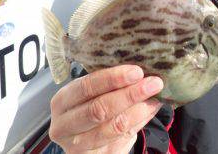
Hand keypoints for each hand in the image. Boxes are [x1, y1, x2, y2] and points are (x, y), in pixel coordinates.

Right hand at [49, 65, 163, 152]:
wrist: (87, 142)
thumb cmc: (91, 108)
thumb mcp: (92, 94)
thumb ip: (111, 84)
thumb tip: (142, 71)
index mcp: (62, 101)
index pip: (86, 87)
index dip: (112, 78)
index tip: (137, 71)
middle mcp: (64, 125)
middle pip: (99, 108)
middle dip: (130, 94)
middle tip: (153, 83)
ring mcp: (78, 146)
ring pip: (113, 127)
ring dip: (139, 110)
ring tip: (156, 98)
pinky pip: (123, 138)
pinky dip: (140, 122)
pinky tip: (151, 110)